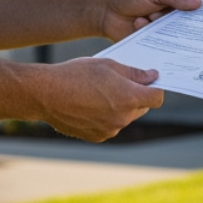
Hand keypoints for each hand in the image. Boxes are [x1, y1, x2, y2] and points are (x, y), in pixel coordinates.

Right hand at [34, 57, 164, 141]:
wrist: (46, 94)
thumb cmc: (77, 74)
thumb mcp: (108, 65)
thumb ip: (133, 73)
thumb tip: (152, 77)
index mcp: (129, 98)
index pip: (156, 98)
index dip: (155, 88)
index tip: (148, 81)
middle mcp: (123, 118)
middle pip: (141, 108)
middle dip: (136, 96)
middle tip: (121, 83)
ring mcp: (110, 129)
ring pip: (125, 117)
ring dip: (120, 107)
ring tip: (100, 93)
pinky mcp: (97, 136)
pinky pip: (110, 126)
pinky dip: (106, 117)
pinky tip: (90, 105)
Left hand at [99, 0, 201, 41]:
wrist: (103, 11)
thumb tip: (199, 3)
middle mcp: (173, 12)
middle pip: (192, 20)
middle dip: (192, 23)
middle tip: (192, 22)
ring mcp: (165, 28)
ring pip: (179, 34)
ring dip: (165, 25)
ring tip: (150, 15)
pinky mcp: (155, 41)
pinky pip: (164, 44)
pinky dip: (154, 35)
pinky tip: (140, 24)